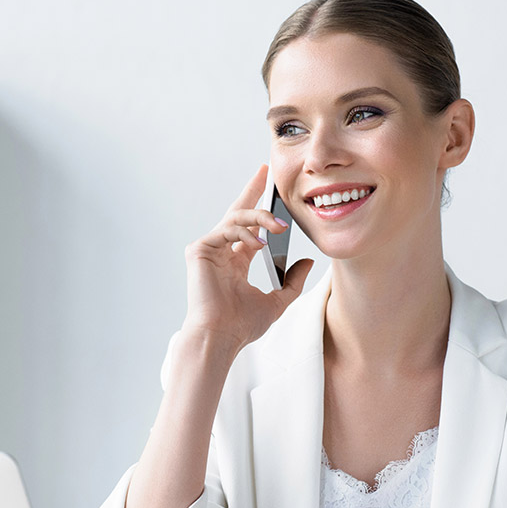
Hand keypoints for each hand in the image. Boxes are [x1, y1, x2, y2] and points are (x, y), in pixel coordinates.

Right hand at [181, 165, 314, 352]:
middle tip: (265, 171)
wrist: (221, 336)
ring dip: (259, 218)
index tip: (272, 189)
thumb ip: (293, 281)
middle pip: (238, 212)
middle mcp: (222, 252)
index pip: (250, 227)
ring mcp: (209, 250)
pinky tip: (258, 243)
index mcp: (237, 262)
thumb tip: (308, 262)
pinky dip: (244, 233)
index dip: (261, 208)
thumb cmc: (241, 325)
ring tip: (279, 226)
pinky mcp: (199, 250)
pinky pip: (225, 230)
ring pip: (235, 219)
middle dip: (252, 190)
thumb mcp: (277, 300)